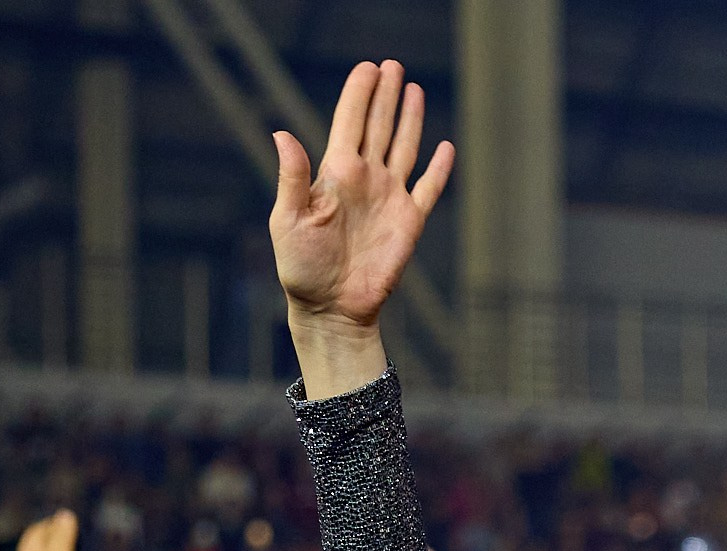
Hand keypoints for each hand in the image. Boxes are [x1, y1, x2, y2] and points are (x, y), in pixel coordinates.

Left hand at [270, 60, 453, 338]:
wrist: (332, 308)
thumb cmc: (302, 267)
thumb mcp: (289, 220)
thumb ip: (292, 177)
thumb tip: (282, 134)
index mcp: (335, 173)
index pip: (349, 121)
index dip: (359, 93)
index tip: (368, 68)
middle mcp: (365, 179)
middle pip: (378, 126)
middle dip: (385, 95)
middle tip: (393, 66)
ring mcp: (389, 199)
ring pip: (403, 147)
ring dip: (409, 119)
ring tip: (413, 89)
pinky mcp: (409, 223)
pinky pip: (428, 188)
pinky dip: (439, 169)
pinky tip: (445, 147)